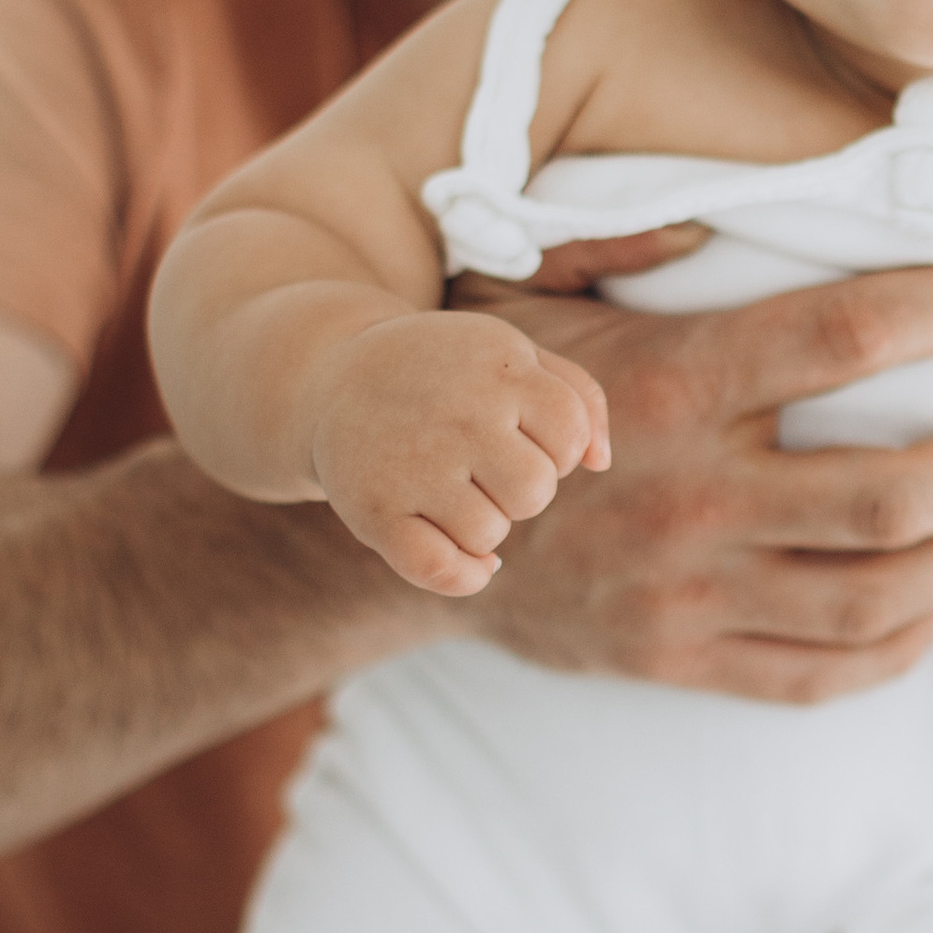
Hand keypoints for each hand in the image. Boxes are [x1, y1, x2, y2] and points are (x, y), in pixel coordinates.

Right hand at [309, 311, 607, 597]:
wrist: (332, 378)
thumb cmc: (445, 372)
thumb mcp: (511, 356)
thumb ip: (579, 396)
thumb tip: (599, 462)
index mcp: (498, 367)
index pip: (569, 435)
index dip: (556, 448)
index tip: (521, 438)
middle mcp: (456, 412)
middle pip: (534, 492)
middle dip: (521, 491)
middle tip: (485, 470)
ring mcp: (411, 463)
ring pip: (489, 536)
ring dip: (484, 527)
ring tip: (456, 495)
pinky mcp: (374, 509)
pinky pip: (442, 571)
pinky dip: (464, 576)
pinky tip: (468, 561)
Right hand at [453, 261, 932, 700]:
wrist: (407, 532)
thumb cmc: (494, 390)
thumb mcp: (528, 287)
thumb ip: (623, 237)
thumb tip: (724, 212)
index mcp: (667, 387)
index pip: (841, 338)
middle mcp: (689, 498)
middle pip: (894, 497)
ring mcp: (690, 594)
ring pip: (880, 594)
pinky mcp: (685, 661)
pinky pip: (829, 673)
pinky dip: (912, 636)